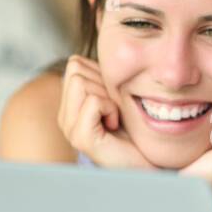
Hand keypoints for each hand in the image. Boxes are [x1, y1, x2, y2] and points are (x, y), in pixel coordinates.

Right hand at [57, 55, 154, 170]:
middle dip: (103, 84)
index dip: (100, 73)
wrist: (146, 163)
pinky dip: (110, 109)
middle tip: (115, 109)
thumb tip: (105, 47)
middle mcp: (65, 116)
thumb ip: (104, 78)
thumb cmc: (136, 131)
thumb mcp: (118, 97)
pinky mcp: (81, 137)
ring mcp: (70, 128)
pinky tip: (114, 125)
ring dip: (108, 97)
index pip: (75, 64)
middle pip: (76, 70)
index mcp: (70, 105)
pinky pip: (93, 102)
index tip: (114, 97)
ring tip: (115, 118)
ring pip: (82, 82)